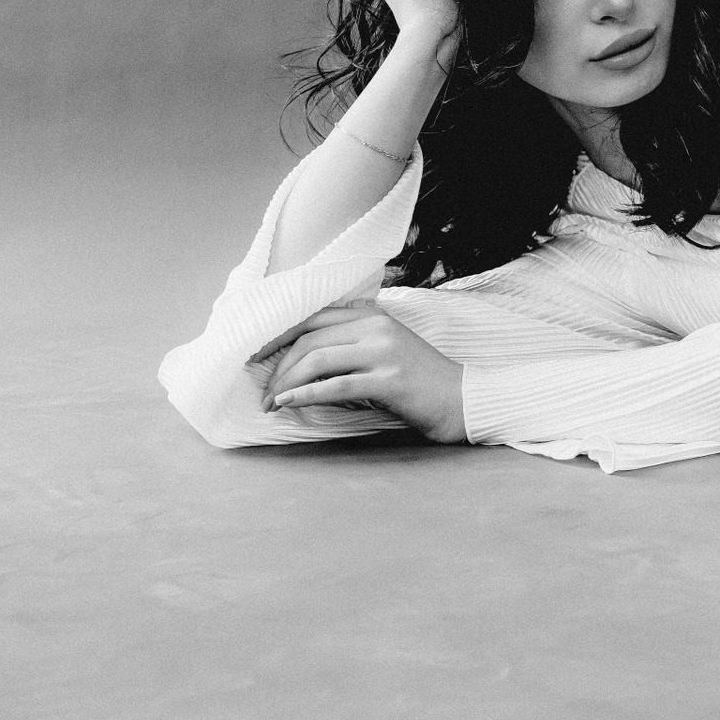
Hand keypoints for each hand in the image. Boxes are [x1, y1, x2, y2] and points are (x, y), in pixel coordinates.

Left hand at [252, 303, 467, 442]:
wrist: (463, 400)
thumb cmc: (420, 381)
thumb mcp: (385, 352)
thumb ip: (352, 347)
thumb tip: (302, 362)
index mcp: (374, 316)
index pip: (314, 317)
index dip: (279, 335)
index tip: (256, 355)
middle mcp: (378, 328)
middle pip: (310, 339)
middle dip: (278, 366)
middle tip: (263, 392)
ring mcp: (385, 352)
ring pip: (318, 359)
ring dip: (286, 384)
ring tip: (271, 404)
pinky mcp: (390, 379)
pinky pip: (337, 385)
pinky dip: (305, 394)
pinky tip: (288, 403)